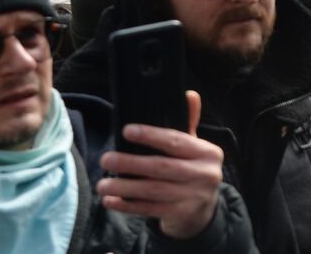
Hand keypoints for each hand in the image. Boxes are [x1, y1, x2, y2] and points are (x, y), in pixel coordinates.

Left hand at [97, 91, 222, 239]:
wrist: (204, 212)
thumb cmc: (193, 172)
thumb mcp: (195, 149)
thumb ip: (188, 123)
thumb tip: (189, 95)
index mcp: (208, 153)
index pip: (176, 141)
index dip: (151, 135)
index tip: (127, 131)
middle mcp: (205, 174)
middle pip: (162, 167)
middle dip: (131, 163)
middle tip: (106, 159)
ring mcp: (194, 197)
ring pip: (153, 191)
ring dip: (124, 187)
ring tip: (102, 185)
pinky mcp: (181, 215)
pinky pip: (149, 209)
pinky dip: (128, 206)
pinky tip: (110, 202)